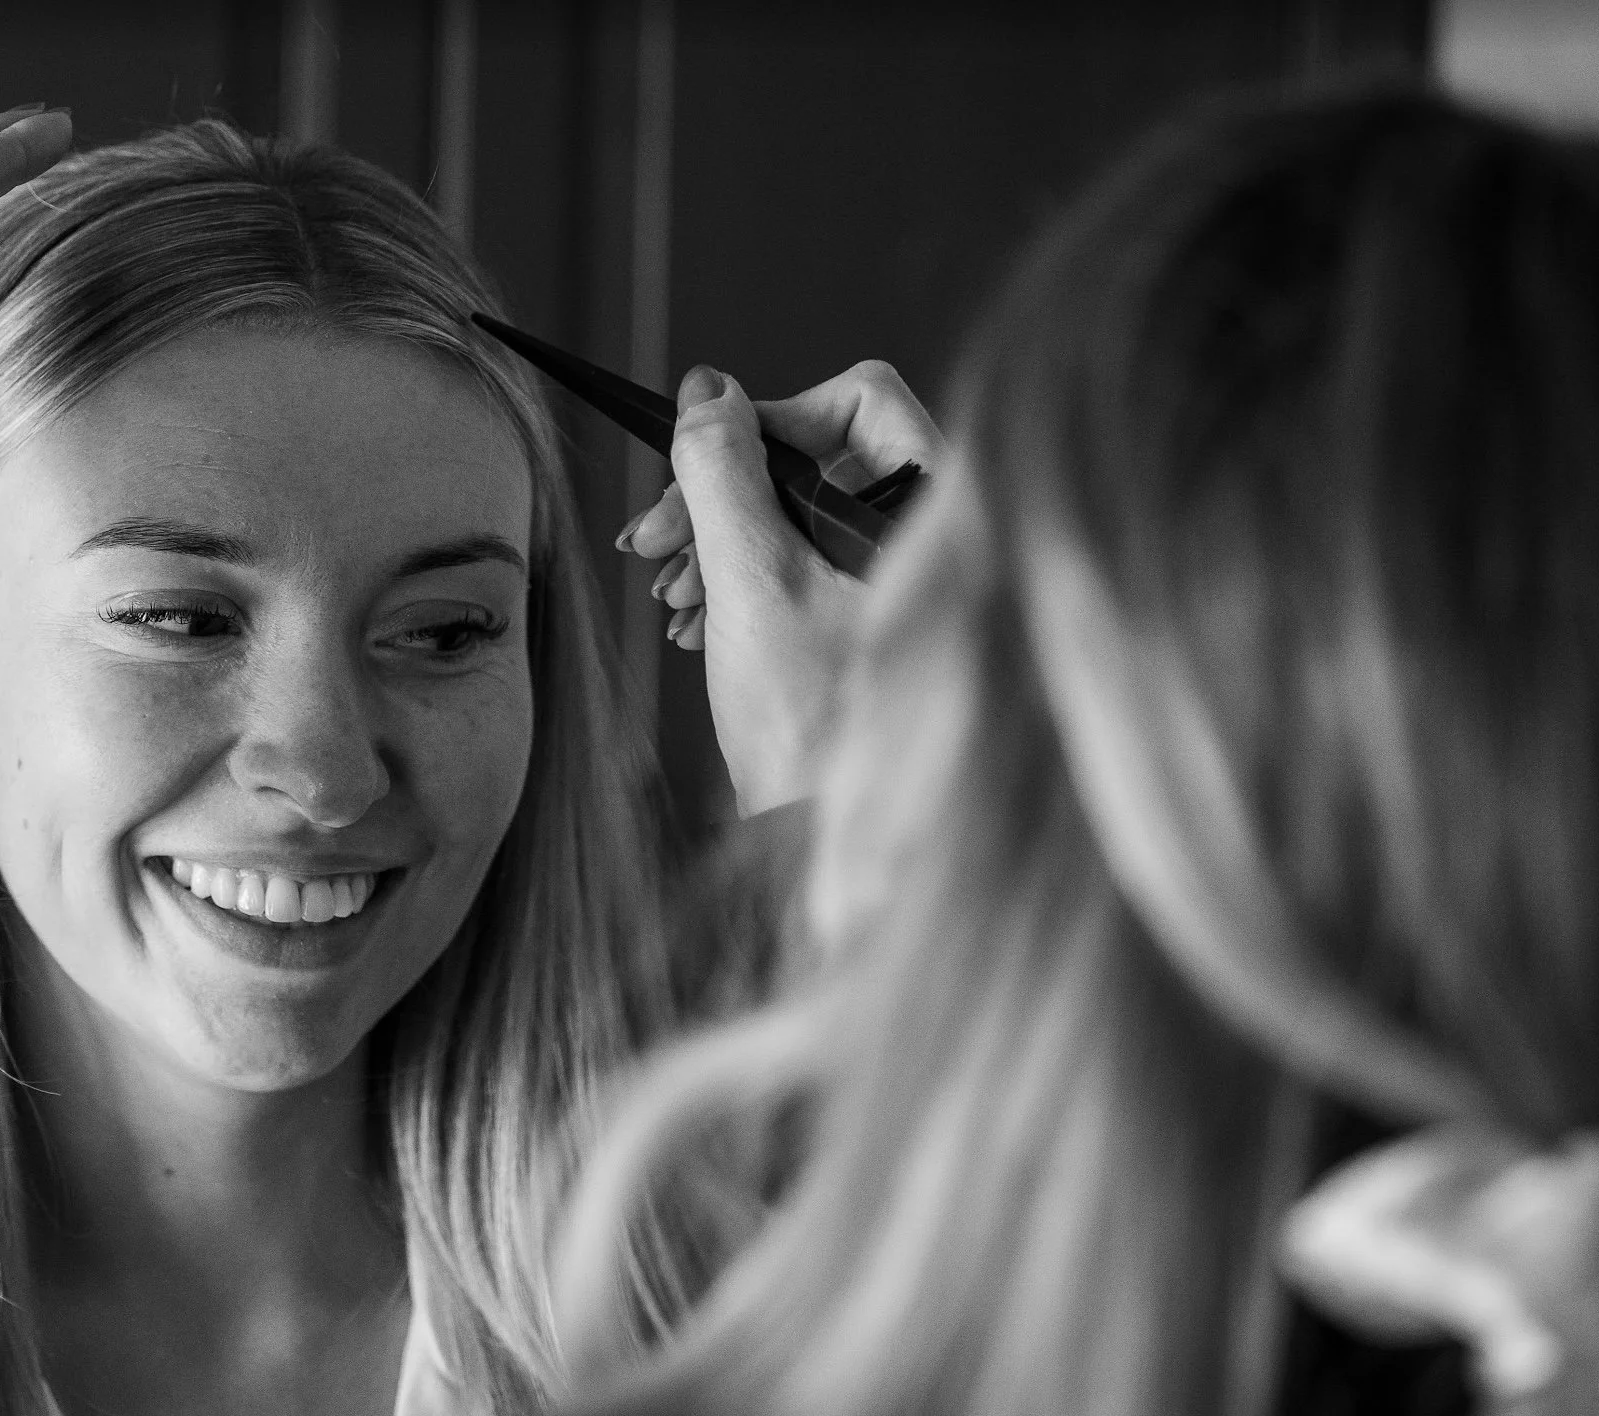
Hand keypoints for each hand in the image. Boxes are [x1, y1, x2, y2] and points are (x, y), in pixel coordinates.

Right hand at [622, 360, 945, 813]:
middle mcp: (942, 540)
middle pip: (822, 458)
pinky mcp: (876, 626)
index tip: (701, 472)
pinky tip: (700, 625)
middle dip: (727, 493)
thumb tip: (708, 386)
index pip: (860, 400)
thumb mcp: (751, 581)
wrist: (826, 846)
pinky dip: (746, 583)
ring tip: (674, 598)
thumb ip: (724, 472)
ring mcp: (910, 586)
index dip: (768, 422)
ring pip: (805, 514)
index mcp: (943, 514)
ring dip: (723, 542)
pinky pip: (807, 567)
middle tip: (656, 543)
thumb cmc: (810, 729)